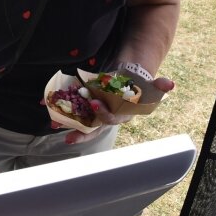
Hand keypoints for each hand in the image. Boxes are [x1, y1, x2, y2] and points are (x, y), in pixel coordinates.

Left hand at [52, 76, 175, 144]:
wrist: (130, 81)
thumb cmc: (139, 85)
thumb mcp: (150, 85)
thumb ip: (158, 86)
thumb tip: (170, 84)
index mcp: (122, 114)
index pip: (112, 119)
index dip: (102, 114)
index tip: (93, 104)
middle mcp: (107, 117)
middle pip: (92, 128)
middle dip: (80, 132)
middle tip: (66, 134)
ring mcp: (95, 114)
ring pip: (80, 121)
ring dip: (66, 122)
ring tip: (53, 123)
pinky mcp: (86, 107)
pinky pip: (72, 110)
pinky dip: (60, 107)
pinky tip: (45, 104)